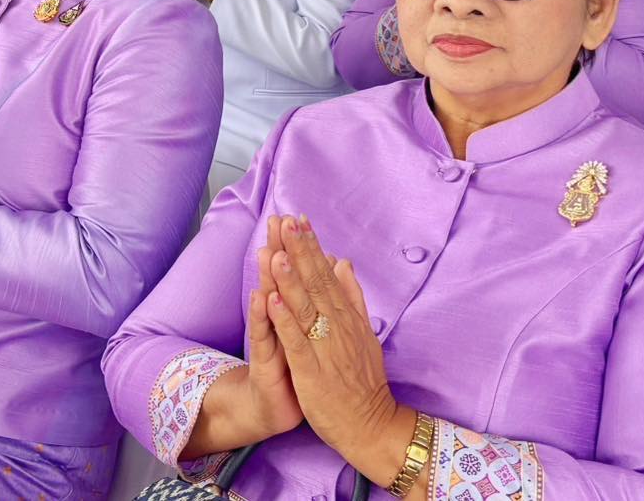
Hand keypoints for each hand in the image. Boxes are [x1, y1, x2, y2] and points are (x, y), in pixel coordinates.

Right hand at [242, 216, 303, 437]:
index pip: (295, 274)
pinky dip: (265, 317)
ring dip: (269, 277)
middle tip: (276, 221)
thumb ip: (320, 295)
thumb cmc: (300, 368)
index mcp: (295, 312)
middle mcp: (277, 321)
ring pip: (268, 304)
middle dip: (279, 250)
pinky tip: (264, 298)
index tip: (295, 217)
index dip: (295, 247)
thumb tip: (332, 262)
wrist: (279, 408)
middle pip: (278, 281)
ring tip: (270, 251)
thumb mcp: (313, 330)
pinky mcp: (264, 363)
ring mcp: (268, 340)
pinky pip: (265, 338)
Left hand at [265, 217, 404, 459]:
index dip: (311, 246)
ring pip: (306, 308)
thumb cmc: (362, 379)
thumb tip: (343, 262)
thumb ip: (352, 296)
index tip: (298, 219)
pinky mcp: (312, 372)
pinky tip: (273, 301)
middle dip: (299, 251)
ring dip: (291, 280)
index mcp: (346, 316)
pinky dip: (286, 321)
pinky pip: (297, 343)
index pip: (326, 274)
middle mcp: (337, 326)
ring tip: (278, 252)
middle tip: (286, 221)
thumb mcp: (364, 331)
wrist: (370, 424)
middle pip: (315, 283)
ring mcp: (324, 348)